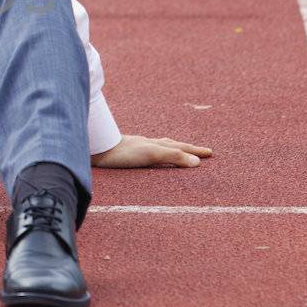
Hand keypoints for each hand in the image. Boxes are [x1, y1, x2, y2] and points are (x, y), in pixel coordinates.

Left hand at [90, 134, 212, 168]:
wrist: (95, 149)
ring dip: (171, 151)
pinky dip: (154, 155)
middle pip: (171, 145)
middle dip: (187, 149)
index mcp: (156, 144)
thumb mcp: (151, 154)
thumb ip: (173, 157)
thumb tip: (197, 163)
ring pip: (158, 147)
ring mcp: (135, 147)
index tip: (210, 153)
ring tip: (178, 152)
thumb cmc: (122, 152)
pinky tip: (147, 157)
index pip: (180, 148)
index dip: (195, 151)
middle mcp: (147, 144)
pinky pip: (145, 153)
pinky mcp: (124, 153)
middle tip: (201, 152)